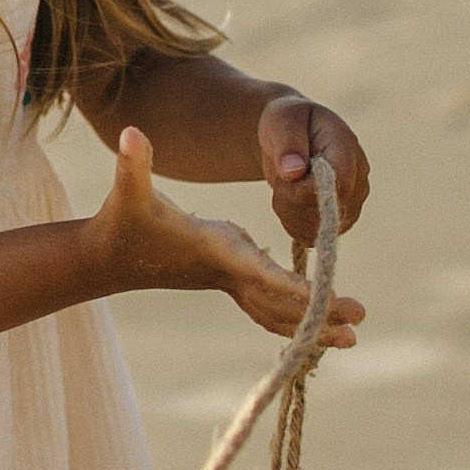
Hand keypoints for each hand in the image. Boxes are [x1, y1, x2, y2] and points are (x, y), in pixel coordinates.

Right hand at [92, 130, 364, 345]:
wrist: (108, 258)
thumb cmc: (123, 220)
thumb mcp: (128, 189)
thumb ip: (133, 161)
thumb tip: (131, 131)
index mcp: (217, 251)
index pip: (262, 275)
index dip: (295, 288)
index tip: (328, 299)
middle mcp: (228, 272)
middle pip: (280, 301)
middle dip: (319, 313)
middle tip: (360, 323)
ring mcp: (230, 281)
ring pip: (277, 312)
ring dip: (313, 326)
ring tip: (351, 338)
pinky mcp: (229, 281)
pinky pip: (269, 308)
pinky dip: (293, 319)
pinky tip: (320, 331)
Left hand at [257, 94, 370, 250]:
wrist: (289, 136)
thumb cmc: (287, 122)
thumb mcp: (282, 120)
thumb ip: (287, 142)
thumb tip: (293, 170)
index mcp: (347, 148)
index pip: (339, 184)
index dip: (307, 190)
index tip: (286, 175)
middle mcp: (358, 179)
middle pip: (327, 212)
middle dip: (292, 200)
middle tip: (282, 175)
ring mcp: (351, 203)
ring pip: (317, 229)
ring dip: (289, 212)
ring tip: (285, 184)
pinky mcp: (339, 221)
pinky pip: (310, 237)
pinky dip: (291, 223)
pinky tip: (288, 200)